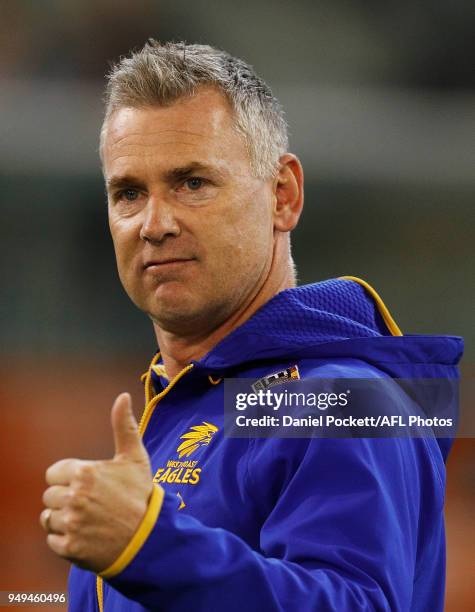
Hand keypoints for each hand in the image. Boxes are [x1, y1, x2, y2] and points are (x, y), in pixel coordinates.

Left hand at [40, 393, 153, 572]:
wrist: (150, 537)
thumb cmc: (141, 494)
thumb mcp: (135, 458)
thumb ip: (124, 426)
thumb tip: (123, 396)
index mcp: (86, 472)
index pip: (54, 473)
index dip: (69, 478)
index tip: (88, 485)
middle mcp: (75, 497)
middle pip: (50, 495)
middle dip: (67, 499)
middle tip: (92, 504)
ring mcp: (71, 523)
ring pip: (49, 517)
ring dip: (65, 519)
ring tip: (90, 520)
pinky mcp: (70, 547)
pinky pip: (52, 540)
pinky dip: (66, 540)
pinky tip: (87, 535)